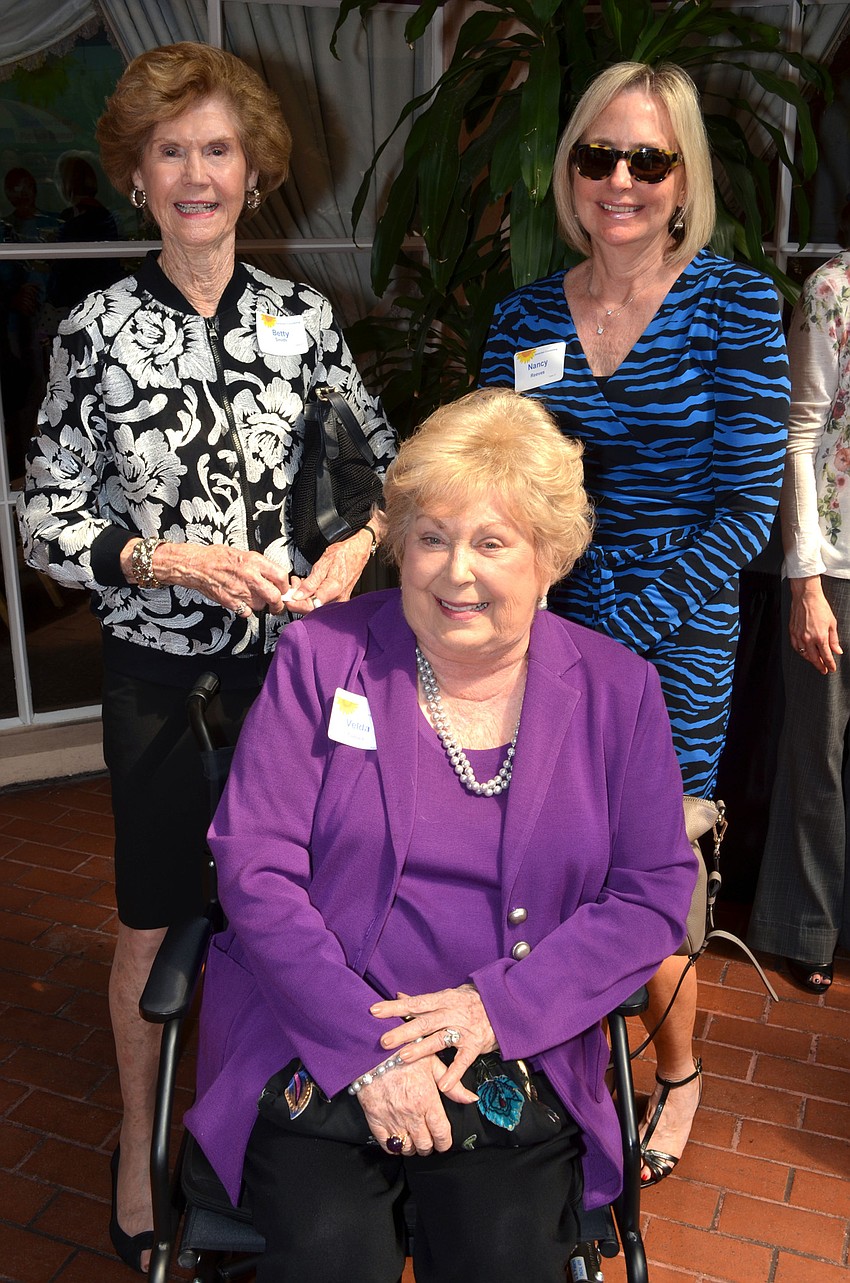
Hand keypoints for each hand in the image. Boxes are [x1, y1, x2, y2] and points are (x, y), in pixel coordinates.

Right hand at [120, 540, 291, 615]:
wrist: (195, 565)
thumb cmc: (217, 558)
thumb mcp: (242, 554)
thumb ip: (259, 566)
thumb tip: (275, 576)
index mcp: (254, 561)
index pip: (281, 576)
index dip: (285, 586)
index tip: (284, 590)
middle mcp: (249, 576)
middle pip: (274, 596)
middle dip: (279, 604)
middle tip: (278, 606)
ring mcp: (240, 590)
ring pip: (260, 605)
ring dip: (259, 605)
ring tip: (251, 598)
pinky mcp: (230, 601)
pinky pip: (246, 612)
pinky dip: (245, 610)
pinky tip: (240, 602)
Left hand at [285, 527, 376, 613]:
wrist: (357, 552)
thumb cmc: (343, 555)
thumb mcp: (323, 564)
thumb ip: (310, 582)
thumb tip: (298, 596)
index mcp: (334, 590)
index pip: (310, 606)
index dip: (295, 604)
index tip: (286, 597)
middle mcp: (338, 599)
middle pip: (312, 609)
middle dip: (298, 599)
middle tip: (293, 586)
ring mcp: (339, 602)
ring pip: (315, 607)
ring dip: (303, 597)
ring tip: (300, 583)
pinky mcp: (338, 601)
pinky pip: (321, 603)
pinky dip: (311, 596)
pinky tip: (308, 587)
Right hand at [356, 1056, 453, 1155]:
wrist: (372, 1053)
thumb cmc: (403, 1054)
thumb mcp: (433, 1063)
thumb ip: (453, 1085)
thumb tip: (471, 1099)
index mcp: (427, 1100)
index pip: (441, 1134)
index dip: (445, 1143)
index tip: (444, 1142)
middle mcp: (411, 1113)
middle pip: (425, 1145)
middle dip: (430, 1146)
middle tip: (429, 1141)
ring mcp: (392, 1119)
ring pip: (407, 1148)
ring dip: (413, 1147)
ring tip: (414, 1140)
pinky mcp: (376, 1120)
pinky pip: (387, 1145)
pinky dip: (394, 1147)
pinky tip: (398, 1139)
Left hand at [371, 984, 496, 1097]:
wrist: (504, 1006)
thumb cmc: (471, 1001)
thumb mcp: (447, 996)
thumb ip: (423, 1001)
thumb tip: (398, 995)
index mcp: (443, 999)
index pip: (416, 1003)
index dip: (395, 1007)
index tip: (375, 1012)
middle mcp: (452, 1013)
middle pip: (424, 1022)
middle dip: (403, 1031)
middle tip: (384, 1041)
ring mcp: (464, 1029)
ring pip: (440, 1038)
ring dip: (422, 1048)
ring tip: (403, 1057)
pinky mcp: (476, 1045)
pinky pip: (463, 1060)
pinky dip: (454, 1073)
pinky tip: (442, 1085)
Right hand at [788, 576, 841, 673]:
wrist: (806, 597)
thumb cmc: (819, 607)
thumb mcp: (832, 623)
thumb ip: (834, 639)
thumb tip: (837, 650)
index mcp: (820, 636)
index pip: (826, 656)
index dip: (830, 664)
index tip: (831, 668)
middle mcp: (808, 638)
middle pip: (814, 658)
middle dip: (820, 666)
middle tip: (823, 670)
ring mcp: (799, 636)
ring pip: (804, 654)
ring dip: (810, 659)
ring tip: (815, 661)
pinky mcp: (792, 632)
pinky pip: (796, 647)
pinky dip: (801, 652)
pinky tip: (804, 652)